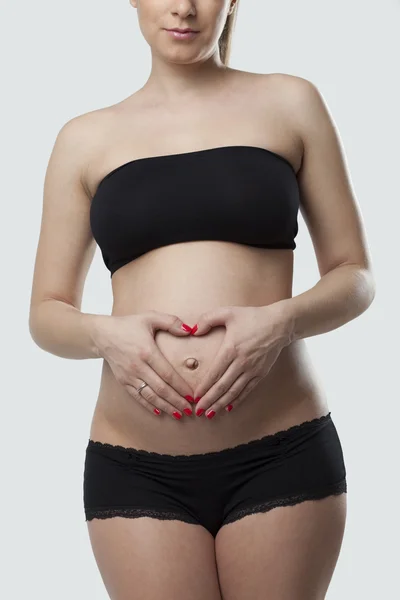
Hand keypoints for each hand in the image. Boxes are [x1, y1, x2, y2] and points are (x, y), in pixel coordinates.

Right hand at [92, 310, 194, 419]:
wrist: (102, 334)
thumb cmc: (128, 325)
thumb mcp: (150, 317)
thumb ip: (171, 322)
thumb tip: (190, 329)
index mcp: (147, 352)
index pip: (167, 374)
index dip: (180, 387)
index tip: (192, 396)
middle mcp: (137, 366)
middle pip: (161, 389)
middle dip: (177, 401)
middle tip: (190, 410)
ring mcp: (129, 376)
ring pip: (150, 396)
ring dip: (166, 406)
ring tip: (179, 414)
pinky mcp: (123, 381)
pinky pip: (137, 397)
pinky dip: (148, 406)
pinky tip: (159, 412)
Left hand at [190, 303, 290, 417]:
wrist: (280, 324)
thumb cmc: (253, 317)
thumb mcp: (228, 312)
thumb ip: (208, 319)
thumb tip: (193, 330)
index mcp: (231, 349)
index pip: (214, 373)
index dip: (204, 387)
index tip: (195, 397)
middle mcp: (241, 363)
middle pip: (222, 387)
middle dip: (209, 401)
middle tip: (199, 412)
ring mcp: (252, 370)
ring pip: (234, 391)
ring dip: (221, 404)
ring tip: (211, 413)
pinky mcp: (261, 373)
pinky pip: (247, 390)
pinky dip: (237, 400)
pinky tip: (229, 407)